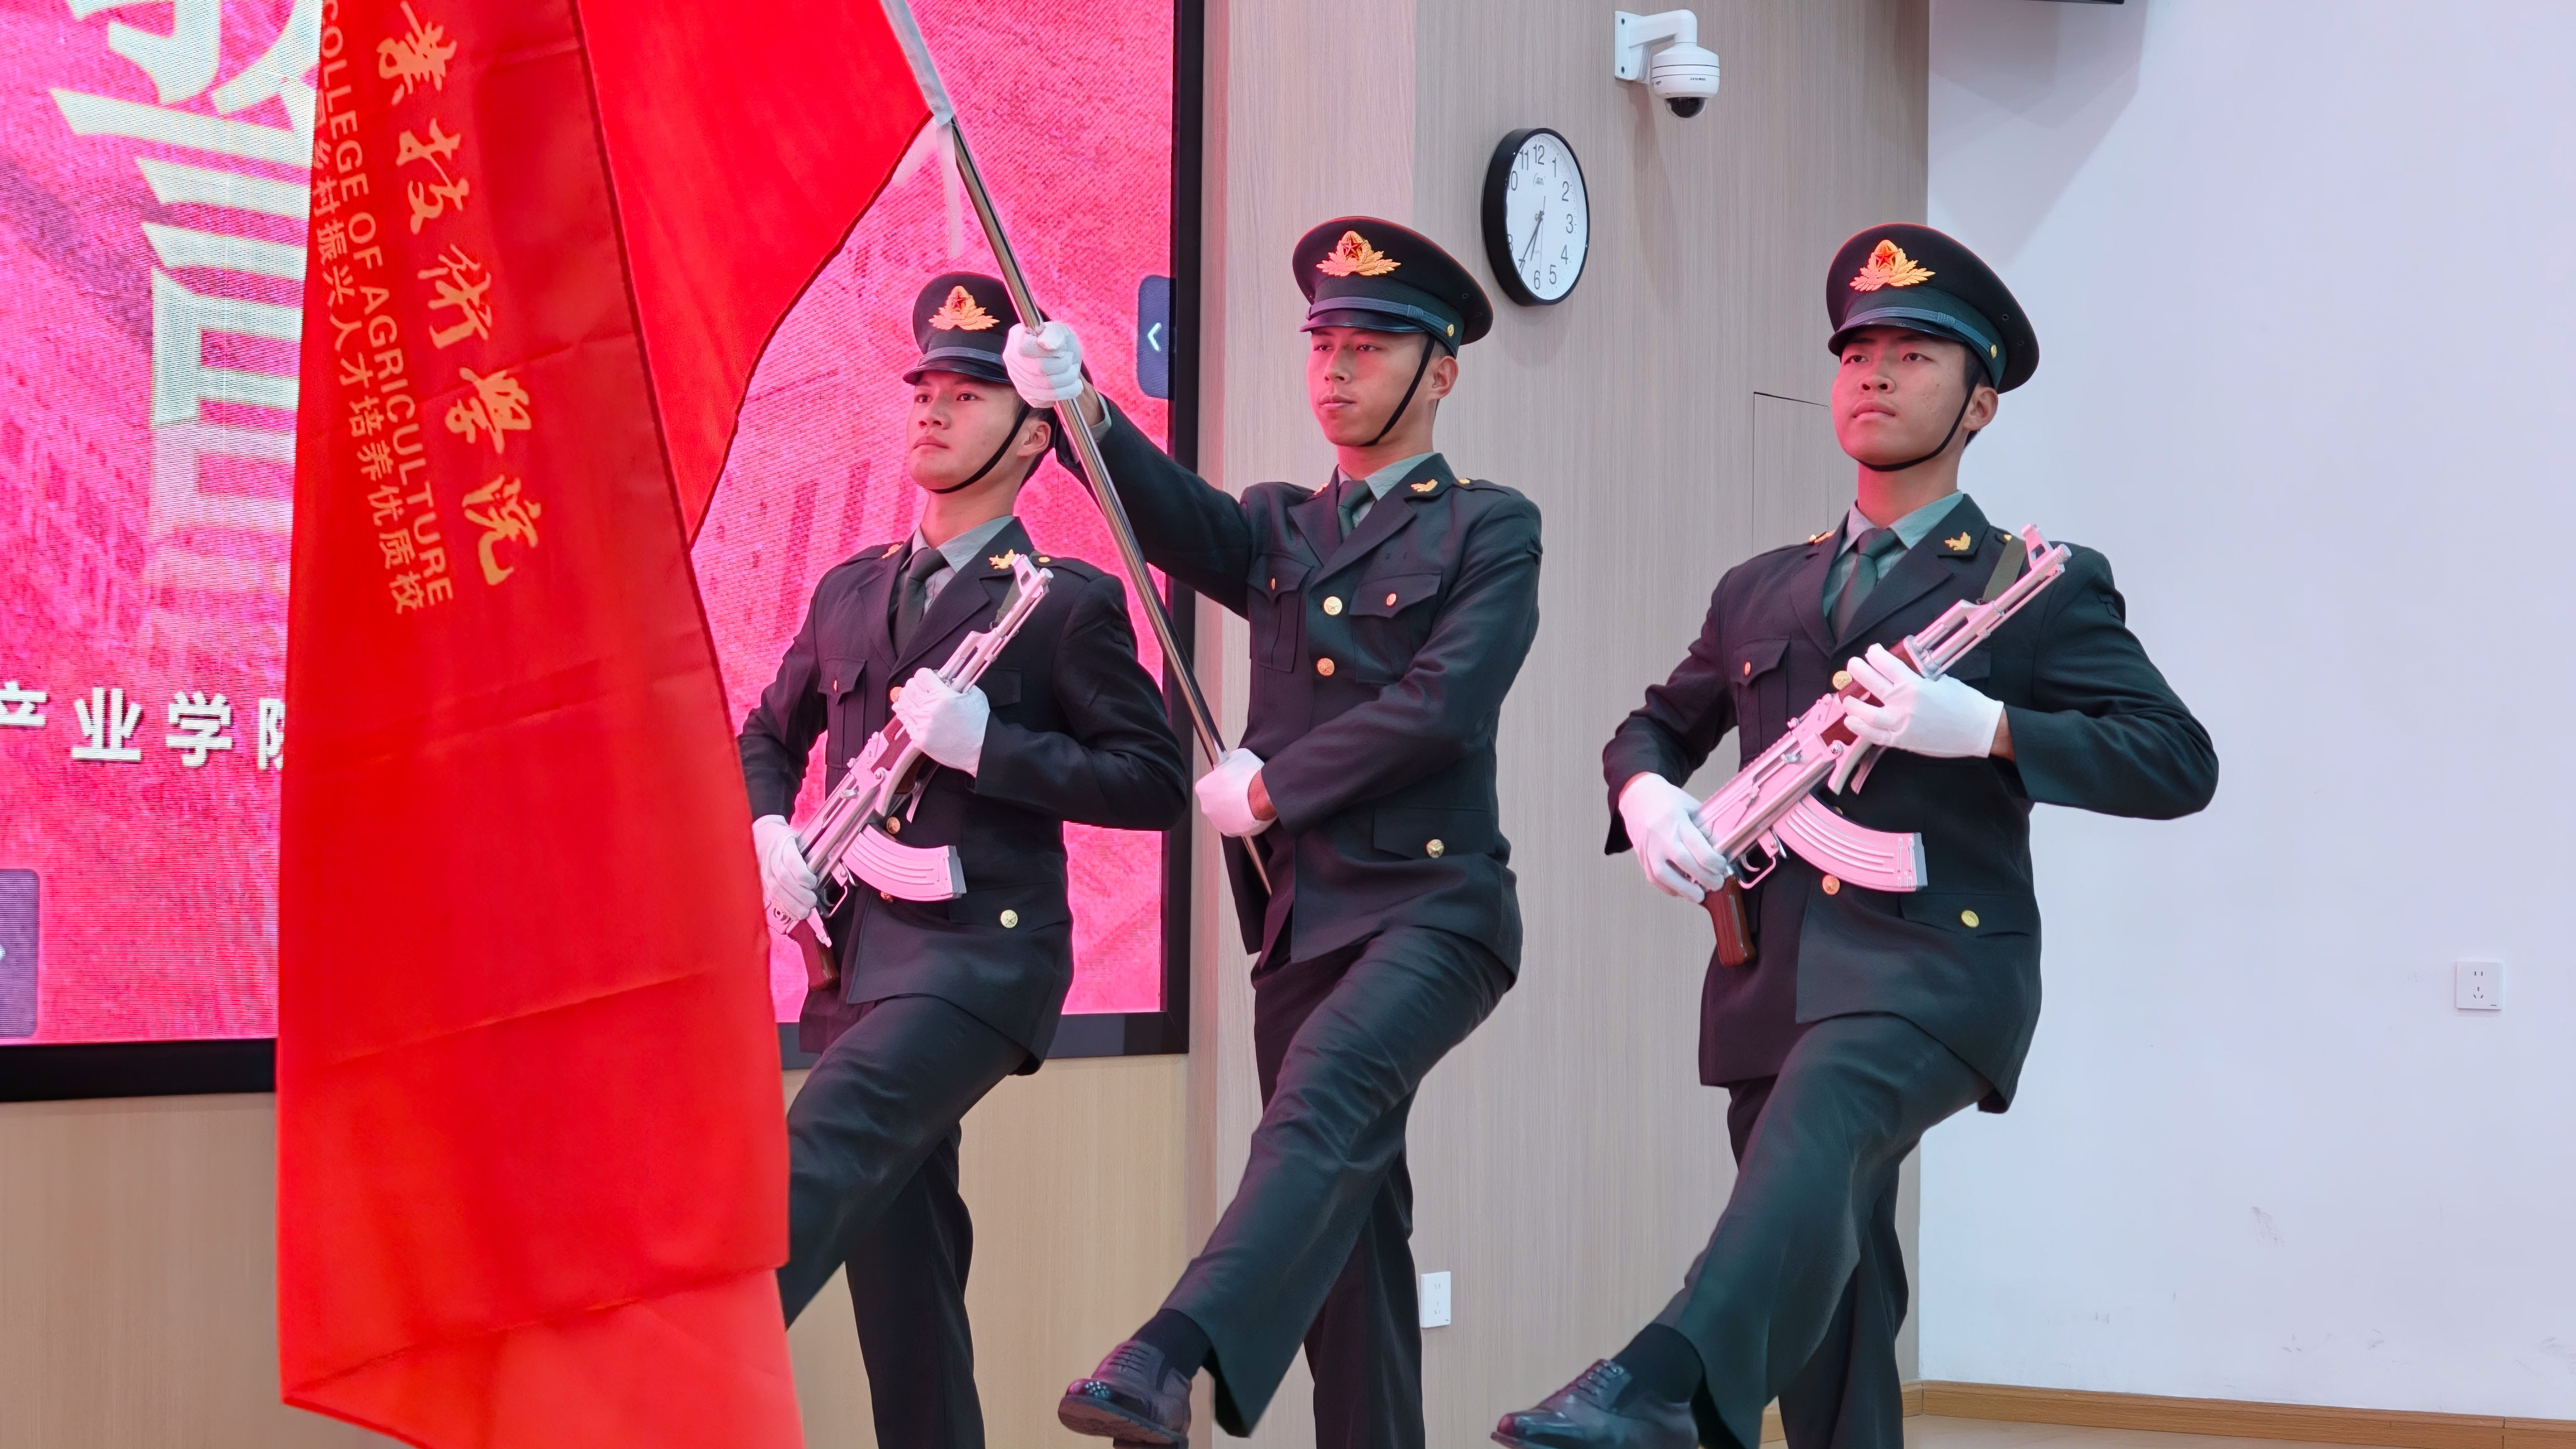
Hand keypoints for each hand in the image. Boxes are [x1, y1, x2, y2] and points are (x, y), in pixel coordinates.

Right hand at [753, 814, 817, 923]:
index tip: (813, 882)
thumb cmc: (783, 838)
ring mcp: (764, 873)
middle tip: (812, 901)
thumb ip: (810, 849)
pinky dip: (783, 908)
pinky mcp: (762, 883)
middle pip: (783, 880)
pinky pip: (771, 898)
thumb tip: (829, 861)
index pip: (790, 861)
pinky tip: (794, 913)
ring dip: (792, 904)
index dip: (803, 875)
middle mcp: (771, 860)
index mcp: (782, 844)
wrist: (761, 838)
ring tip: (805, 911)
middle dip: (800, 894)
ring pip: (776, 891)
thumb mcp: (798, 837)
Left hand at [894, 668, 989, 773]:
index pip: (921, 675)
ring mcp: (922, 725)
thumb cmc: (979, 724)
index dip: (925, 674)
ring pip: (903, 704)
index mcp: (942, 696)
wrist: (980, 749)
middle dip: (915, 684)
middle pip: (909, 688)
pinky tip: (907, 710)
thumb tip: (947, 679)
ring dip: (907, 698)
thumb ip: (959, 684)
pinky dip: (905, 714)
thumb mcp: (974, 695)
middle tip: (921, 687)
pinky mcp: (919, 739)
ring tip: (913, 698)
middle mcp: (929, 710)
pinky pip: (904, 722)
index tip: (928, 677)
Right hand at [1004, 320, 1084, 406]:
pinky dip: (1065, 392)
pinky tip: (1069, 384)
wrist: (1063, 356)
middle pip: (1039, 371)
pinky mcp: (1027, 395)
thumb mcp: (1060, 330)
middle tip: (1071, 360)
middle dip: (1063, 366)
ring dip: (1068, 380)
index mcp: (1016, 337)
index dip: (1050, 353)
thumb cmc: (1059, 340)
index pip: (1026, 349)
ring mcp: (1017, 379)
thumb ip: (1053, 334)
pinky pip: (1046, 400)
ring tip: (1073, 371)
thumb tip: (1046, 344)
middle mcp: (1011, 359)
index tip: (1062, 350)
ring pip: (1045, 388)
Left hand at [1195, 748, 1272, 837]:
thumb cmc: (1249, 776)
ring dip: (1234, 810)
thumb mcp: (1238, 757)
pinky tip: (1251, 814)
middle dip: (1226, 797)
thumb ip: (1228, 762)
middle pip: (1215, 801)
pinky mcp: (1230, 832)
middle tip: (1242, 792)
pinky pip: (1233, 826)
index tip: (1233, 780)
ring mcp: (1217, 821)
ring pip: (1224, 814)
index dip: (1223, 781)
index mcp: (1203, 788)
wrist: (1263, 795)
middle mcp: (1206, 806)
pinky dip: (1240, 821)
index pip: (1210, 784)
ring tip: (1249, 803)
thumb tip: (1229, 763)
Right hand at [1618, 773, 1729, 902]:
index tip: (1723, 867)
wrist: (1638, 799)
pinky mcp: (1641, 858)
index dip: (1714, 861)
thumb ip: (1704, 827)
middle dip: (1704, 878)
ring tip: (1699, 896)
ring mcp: (1648, 848)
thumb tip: (1721, 850)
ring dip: (1684, 889)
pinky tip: (1682, 890)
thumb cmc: (1668, 802)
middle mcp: (1660, 835)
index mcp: (1676, 820)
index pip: (1698, 846)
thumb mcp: (1690, 806)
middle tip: (1717, 884)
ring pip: (1663, 875)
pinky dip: (1669, 888)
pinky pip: (1654, 879)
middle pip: (1683, 861)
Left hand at [1841, 644, 2004, 758]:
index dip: (1875, 655)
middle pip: (1870, 683)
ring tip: (1847, 697)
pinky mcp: (1903, 741)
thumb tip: (1904, 670)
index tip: (1872, 652)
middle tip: (1853, 665)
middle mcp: (1903, 704)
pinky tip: (1851, 721)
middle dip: (1858, 670)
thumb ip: (1919, 676)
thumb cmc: (1965, 703)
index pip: (1885, 664)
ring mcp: (1901, 724)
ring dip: (1853, 703)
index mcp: (1914, 685)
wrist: (1979, 729)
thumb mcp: (1941, 680)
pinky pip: (1875, 736)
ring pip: (1866, 713)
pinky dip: (1860, 729)